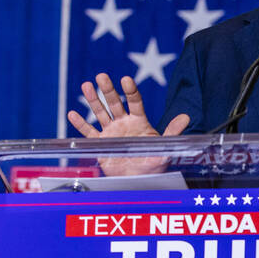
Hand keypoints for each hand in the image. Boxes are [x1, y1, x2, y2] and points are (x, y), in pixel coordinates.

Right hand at [66, 73, 189, 175]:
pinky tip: (72, 114)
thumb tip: (186, 117)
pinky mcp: (101, 143)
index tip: (126, 79)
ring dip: (93, 100)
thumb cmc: (154, 164)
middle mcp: (124, 124)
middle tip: (101, 76)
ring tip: (86, 85)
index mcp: (139, 122)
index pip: (135, 102)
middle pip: (115, 103)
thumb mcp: (165, 148)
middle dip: (108, 90)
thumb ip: (172, 132)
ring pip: (100, 113)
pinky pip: (89, 132)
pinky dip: (80, 124)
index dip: (130, 91)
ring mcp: (111, 132)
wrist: (139, 181)